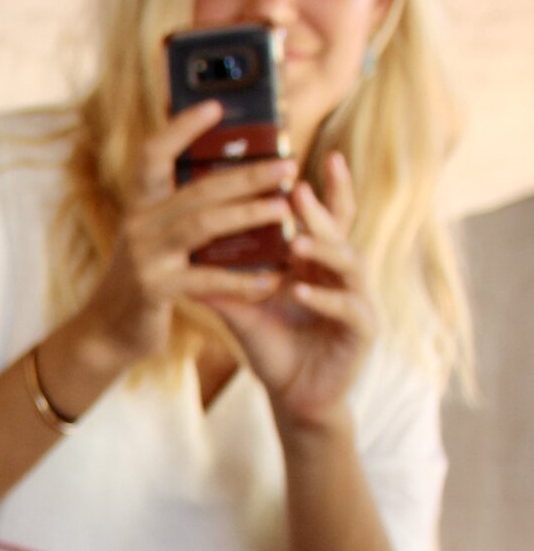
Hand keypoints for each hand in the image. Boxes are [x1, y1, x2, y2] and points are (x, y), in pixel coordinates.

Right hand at [76, 101, 295, 367]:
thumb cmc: (142, 279)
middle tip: (286, 166)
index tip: (216, 105)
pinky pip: (206, 280)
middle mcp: (139, 225)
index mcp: (140, 206)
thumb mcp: (153, 238)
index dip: (182, 127)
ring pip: (202, 225)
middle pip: (196, 189)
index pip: (153, 154)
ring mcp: (144, 257)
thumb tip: (234, 180)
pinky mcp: (154, 290)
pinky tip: (271, 279)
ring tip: (284, 208)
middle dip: (246, 175)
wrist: (105, 331)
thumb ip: (180, 211)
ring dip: (248, 214)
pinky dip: (242, 280)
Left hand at [205, 152, 376, 430]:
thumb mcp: (246, 310)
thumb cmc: (275, 348)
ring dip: (323, 251)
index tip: (324, 154)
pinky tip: (301, 289)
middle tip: (296, 191)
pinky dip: (324, 298)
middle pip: (338, 233)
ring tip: (298, 243)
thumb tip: (187, 253)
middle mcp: (343, 275)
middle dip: (319, 212)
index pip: (330, 218)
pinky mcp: (362, 330)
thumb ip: (226, 282)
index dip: (331, 188)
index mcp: (320, 264)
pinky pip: (347, 308)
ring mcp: (358, 300)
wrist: (295, 397)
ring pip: (349, 264)